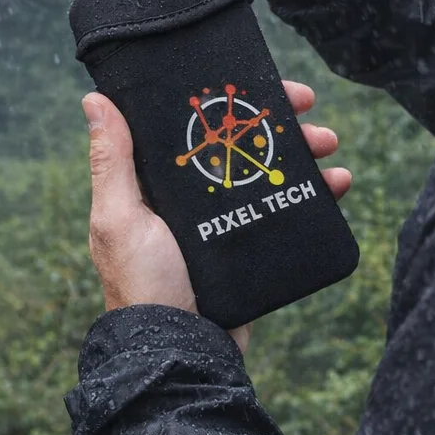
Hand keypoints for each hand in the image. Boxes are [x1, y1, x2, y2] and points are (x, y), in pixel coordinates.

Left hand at [81, 82, 350, 354]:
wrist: (183, 354)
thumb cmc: (143, 286)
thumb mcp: (122, 218)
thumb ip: (114, 162)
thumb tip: (95, 99)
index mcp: (161, 182)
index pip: (199, 124)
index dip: (231, 98)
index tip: (264, 80)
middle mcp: (195, 196)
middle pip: (244, 142)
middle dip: (280, 120)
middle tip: (309, 107)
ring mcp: (228, 220)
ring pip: (273, 169)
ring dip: (305, 151)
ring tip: (330, 146)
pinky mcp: (254, 245)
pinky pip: (290, 207)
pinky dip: (317, 192)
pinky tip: (339, 183)